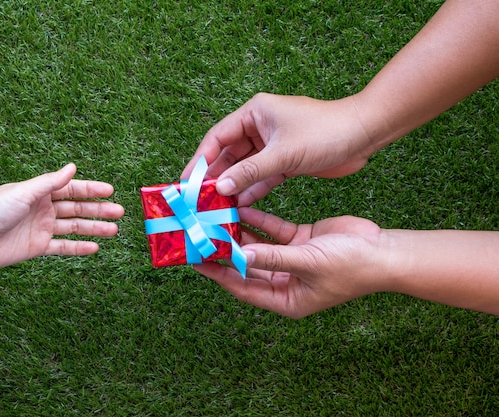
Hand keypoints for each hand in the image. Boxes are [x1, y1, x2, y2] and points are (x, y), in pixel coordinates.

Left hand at [0, 164, 123, 269]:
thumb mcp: (22, 193)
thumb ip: (49, 182)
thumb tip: (72, 167)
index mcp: (39, 192)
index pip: (71, 189)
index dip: (91, 190)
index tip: (110, 191)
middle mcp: (43, 209)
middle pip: (77, 209)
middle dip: (98, 210)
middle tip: (119, 212)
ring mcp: (42, 228)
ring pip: (74, 228)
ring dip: (94, 229)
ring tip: (113, 230)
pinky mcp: (37, 247)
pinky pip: (63, 247)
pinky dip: (79, 248)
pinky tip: (94, 248)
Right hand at [182, 93, 374, 205]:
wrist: (365, 134)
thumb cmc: (326, 132)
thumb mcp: (283, 154)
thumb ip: (250, 172)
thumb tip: (221, 188)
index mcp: (254, 114)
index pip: (217, 138)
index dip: (200, 160)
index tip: (186, 182)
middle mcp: (259, 128)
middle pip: (228, 155)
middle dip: (215, 177)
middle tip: (198, 200)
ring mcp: (272, 146)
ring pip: (244, 169)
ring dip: (233, 187)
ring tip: (215, 208)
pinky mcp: (285, 161)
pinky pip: (262, 177)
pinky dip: (252, 190)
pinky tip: (239, 207)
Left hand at [194, 207, 385, 318]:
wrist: (384, 251)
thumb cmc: (352, 267)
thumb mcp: (308, 263)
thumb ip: (272, 257)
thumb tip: (240, 254)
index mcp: (286, 299)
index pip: (243, 287)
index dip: (220, 274)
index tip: (197, 261)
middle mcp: (285, 282)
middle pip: (247, 265)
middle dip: (226, 250)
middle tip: (202, 235)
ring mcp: (292, 260)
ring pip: (258, 245)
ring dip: (240, 232)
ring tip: (217, 218)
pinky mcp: (300, 240)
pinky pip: (273, 230)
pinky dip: (260, 219)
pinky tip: (242, 208)